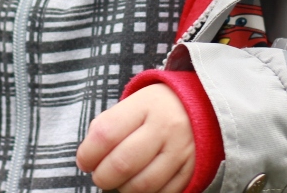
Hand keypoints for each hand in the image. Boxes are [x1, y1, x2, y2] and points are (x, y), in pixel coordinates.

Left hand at [76, 84, 194, 192]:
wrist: (201, 105)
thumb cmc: (157, 107)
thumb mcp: (134, 103)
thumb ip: (110, 124)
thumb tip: (89, 155)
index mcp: (145, 105)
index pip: (107, 133)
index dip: (88, 153)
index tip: (84, 160)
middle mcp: (164, 127)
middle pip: (123, 163)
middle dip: (102, 176)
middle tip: (99, 175)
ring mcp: (180, 151)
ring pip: (142, 185)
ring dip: (123, 188)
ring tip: (119, 180)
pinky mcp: (192, 171)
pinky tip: (139, 183)